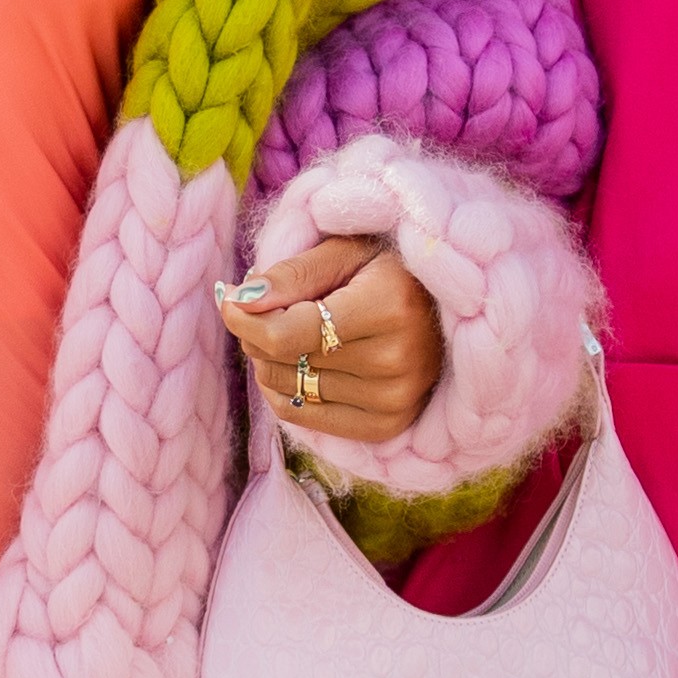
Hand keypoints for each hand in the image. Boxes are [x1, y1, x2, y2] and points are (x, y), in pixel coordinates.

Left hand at [215, 234, 446, 443]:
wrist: (448, 308)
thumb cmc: (389, 269)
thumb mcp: (345, 252)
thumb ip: (292, 275)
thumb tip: (237, 301)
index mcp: (388, 308)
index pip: (287, 334)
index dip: (244, 319)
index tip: (229, 298)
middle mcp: (396, 361)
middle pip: (283, 362)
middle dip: (258, 333)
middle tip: (268, 307)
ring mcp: (394, 400)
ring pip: (288, 389)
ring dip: (270, 360)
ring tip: (289, 331)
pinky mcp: (387, 425)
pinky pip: (305, 417)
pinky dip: (284, 391)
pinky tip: (294, 365)